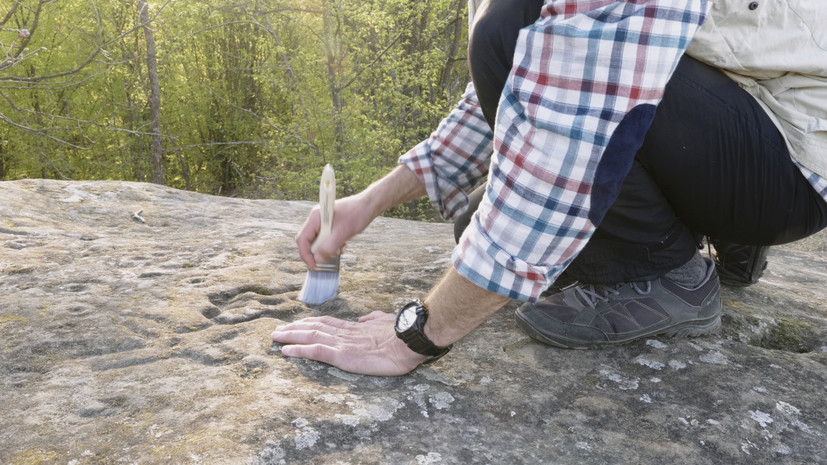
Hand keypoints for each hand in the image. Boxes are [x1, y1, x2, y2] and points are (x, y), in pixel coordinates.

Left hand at [270, 312, 426, 375]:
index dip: (310, 322)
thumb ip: (373, 319)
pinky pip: (315, 351)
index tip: (297, 323)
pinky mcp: (342, 356)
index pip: (327, 322)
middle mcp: (345, 333)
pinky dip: (298, 350)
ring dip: (290, 336)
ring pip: (310, 336)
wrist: (408, 341)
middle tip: (277, 330)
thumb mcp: (386, 322)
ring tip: (275, 337)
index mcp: (355, 327)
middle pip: (313, 327)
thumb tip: (365, 318)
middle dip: (294, 328)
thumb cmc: (401, 334)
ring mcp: (342, 343)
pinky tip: (285, 351)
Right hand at [295, 194, 374, 269]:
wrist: (369, 206)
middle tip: (328, 259)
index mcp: (315, 218)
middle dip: (317, 252)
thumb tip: (317, 260)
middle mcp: (316, 219)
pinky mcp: (330, 225)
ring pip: (318, 242)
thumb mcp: (342, 233)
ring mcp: (323, 222)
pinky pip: (326, 239)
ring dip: (327, 249)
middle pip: (308, 241)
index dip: (306, 255)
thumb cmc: (357, 214)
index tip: (314, 265)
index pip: (302, 239)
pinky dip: (333, 245)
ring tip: (340, 248)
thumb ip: (329, 247)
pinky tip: (343, 244)